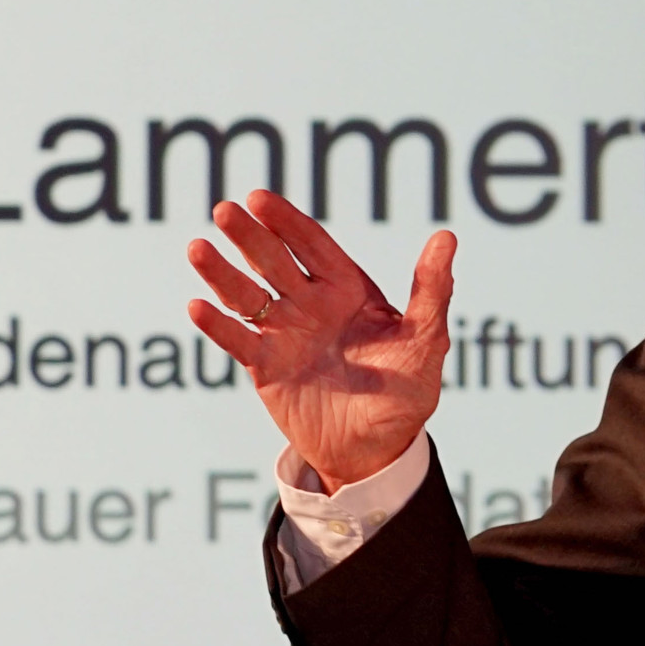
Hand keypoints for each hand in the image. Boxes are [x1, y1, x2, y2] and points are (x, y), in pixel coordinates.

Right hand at [185, 190, 455, 492]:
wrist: (378, 447)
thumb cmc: (407, 391)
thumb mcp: (426, 340)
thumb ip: (432, 291)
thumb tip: (447, 237)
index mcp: (348, 290)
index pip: (313, 245)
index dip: (287, 221)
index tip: (259, 198)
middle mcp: (311, 306)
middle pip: (274, 262)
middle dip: (250, 236)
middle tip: (223, 210)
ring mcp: (285, 335)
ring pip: (249, 296)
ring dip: (223, 273)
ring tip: (198, 248)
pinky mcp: (267, 368)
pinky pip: (239, 342)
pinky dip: (218, 326)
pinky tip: (197, 305)